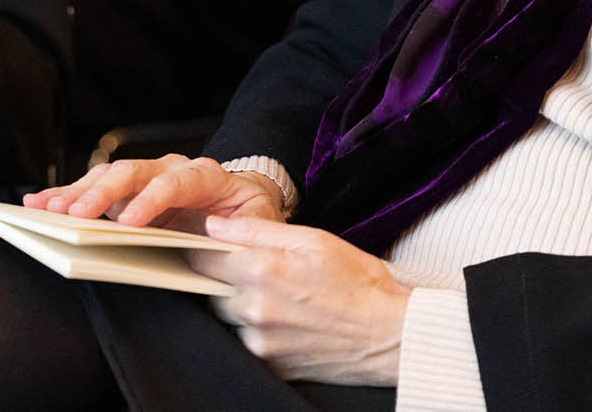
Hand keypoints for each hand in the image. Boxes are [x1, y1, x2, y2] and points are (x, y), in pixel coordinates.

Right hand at [24, 154, 285, 232]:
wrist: (244, 197)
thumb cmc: (248, 214)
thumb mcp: (259, 223)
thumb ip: (245, 233)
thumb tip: (220, 244)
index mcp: (207, 177)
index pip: (178, 181)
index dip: (154, 199)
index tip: (130, 222)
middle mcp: (172, 169)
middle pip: (134, 172)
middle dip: (103, 192)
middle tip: (74, 215)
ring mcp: (147, 177)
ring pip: (109, 177)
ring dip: (76, 193)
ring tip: (45, 209)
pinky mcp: (128, 191)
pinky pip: (94, 187)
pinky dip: (66, 194)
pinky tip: (39, 202)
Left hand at [201, 216, 410, 385]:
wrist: (388, 334)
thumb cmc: (359, 282)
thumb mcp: (314, 239)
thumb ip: (257, 230)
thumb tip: (214, 226)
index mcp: (263, 271)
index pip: (202, 259)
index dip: (206, 249)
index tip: (215, 246)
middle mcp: (254, 310)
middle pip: (211, 290)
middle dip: (227, 277)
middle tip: (265, 269)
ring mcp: (260, 343)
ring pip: (229, 317)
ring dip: (243, 303)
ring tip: (284, 294)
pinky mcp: (269, 365)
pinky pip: (248, 341)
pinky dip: (259, 328)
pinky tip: (290, 318)